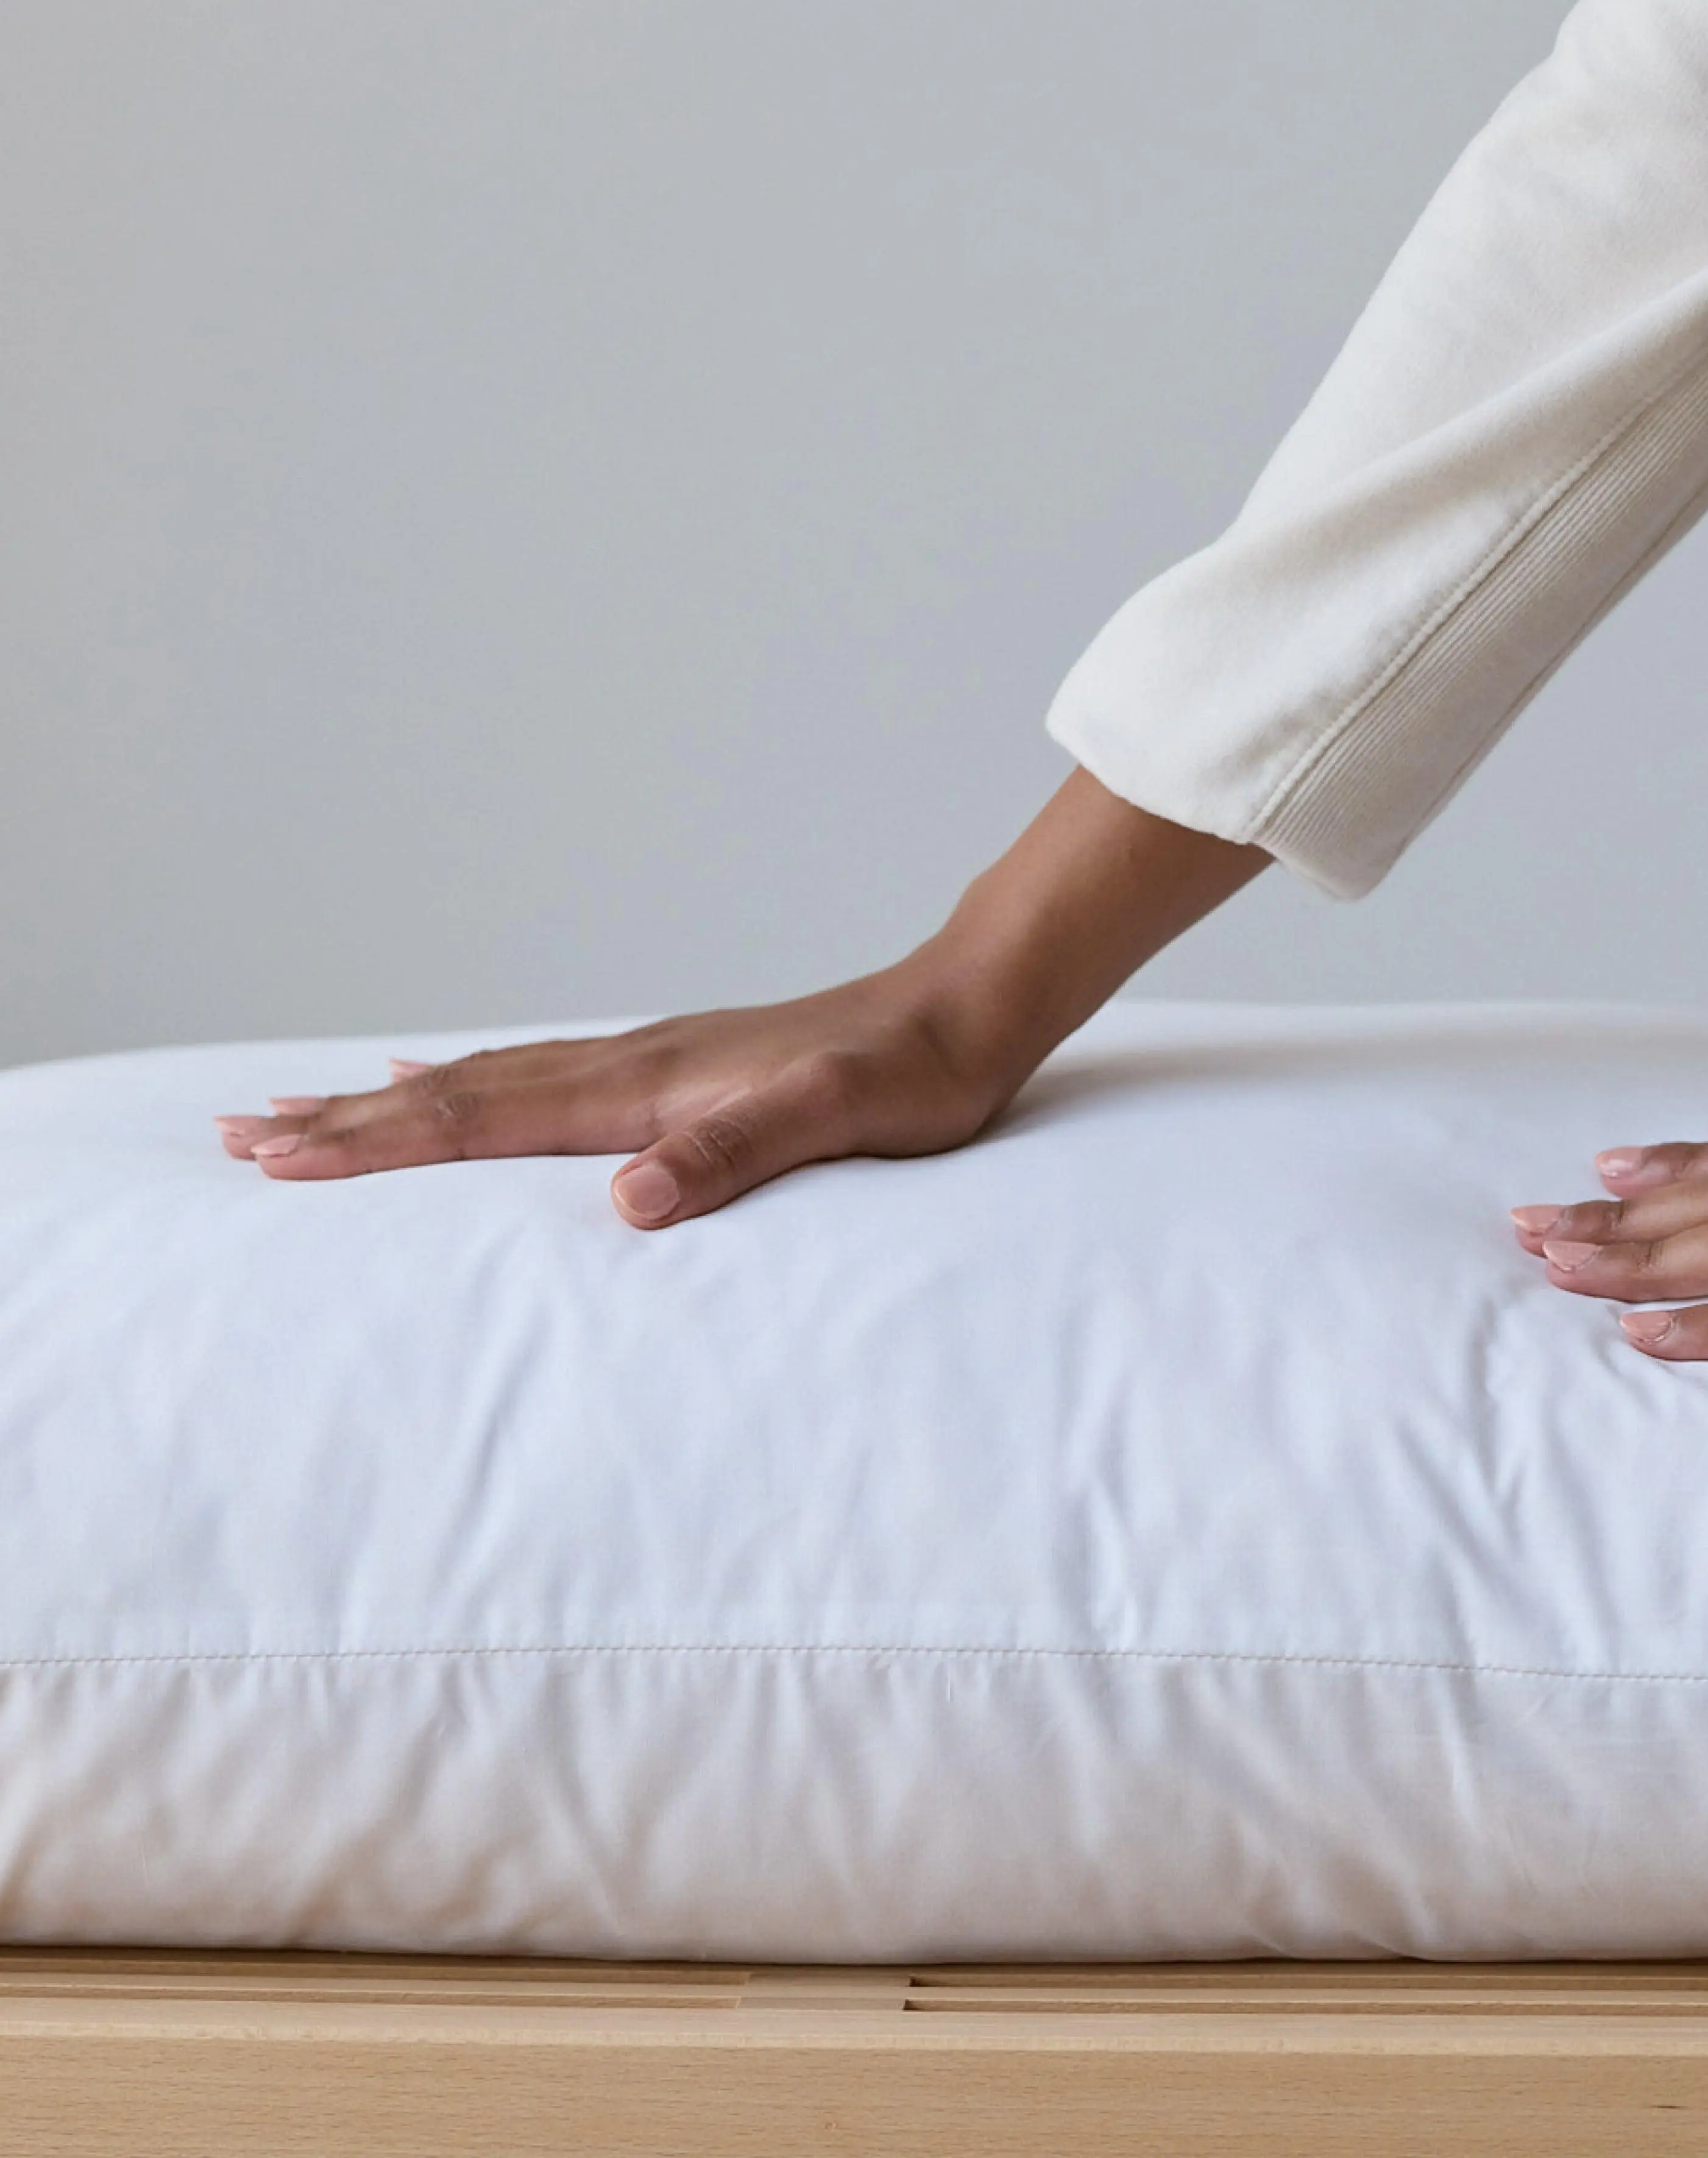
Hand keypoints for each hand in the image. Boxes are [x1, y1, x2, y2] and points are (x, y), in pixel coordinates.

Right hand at [215, 973, 1031, 1226]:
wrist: (965, 1010)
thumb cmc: (915, 1075)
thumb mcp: (840, 1118)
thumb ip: (739, 1151)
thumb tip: (630, 1200)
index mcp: (651, 1084)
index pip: (485, 1117)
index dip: (380, 1144)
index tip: (280, 1160)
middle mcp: (633, 1063)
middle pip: (460, 1093)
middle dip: (347, 1124)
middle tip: (239, 1138)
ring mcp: (650, 1060)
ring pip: (489, 1081)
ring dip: (391, 1102)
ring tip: (307, 1111)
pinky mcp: (676, 1067)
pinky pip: (540, 1077)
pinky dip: (469, 1082)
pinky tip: (443, 1079)